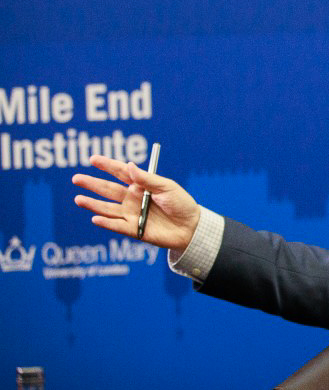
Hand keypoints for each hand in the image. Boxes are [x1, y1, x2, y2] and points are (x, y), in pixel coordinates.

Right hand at [73, 155, 200, 250]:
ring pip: (108, 208)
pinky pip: (117, 226)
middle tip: (76, 178)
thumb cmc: (181, 203)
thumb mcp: (166, 187)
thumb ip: (146, 178)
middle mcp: (133, 199)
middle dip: (93, 184)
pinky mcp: (135, 230)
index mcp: (141, 185)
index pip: (120, 173)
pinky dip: (106, 223)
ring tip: (78, 199)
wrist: (191, 227)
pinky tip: (95, 218)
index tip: (93, 158)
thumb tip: (128, 165)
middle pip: (109, 190)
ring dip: (93, 204)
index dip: (107, 165)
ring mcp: (132, 214)